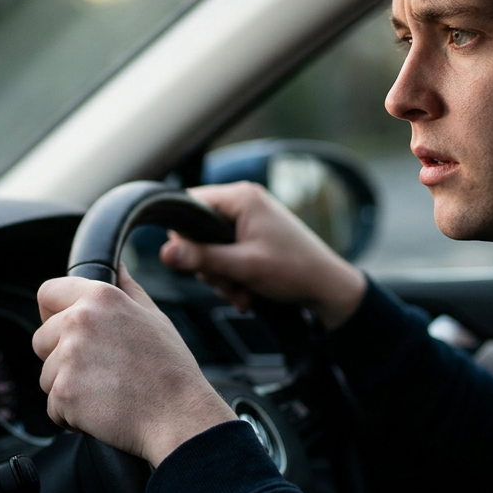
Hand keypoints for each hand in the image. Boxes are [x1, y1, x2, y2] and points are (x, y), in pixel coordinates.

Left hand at [34, 266, 236, 466]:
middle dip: (60, 357)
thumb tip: (118, 267)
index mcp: (101, 297)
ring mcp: (69, 357)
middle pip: (41, 339)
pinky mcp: (64, 392)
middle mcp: (80, 321)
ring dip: (67, 388)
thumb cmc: (170, 370)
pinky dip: (71, 415)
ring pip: (46, 375)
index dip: (52, 313)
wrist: (179, 416)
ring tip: (106, 392)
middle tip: (99, 371)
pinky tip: (101, 410)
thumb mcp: (154, 317)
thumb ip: (128, 289)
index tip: (64, 330)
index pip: (47, 292)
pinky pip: (53, 406)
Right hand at [161, 182, 366, 328]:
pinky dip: (233, 277)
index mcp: (241, 197)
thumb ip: (202, 258)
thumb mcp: (243, 266)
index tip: (193, 262)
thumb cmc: (293, 271)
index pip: (188, 204)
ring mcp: (250, 220)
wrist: (328, 288)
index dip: (184, 236)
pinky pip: (228, 255)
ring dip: (222, 277)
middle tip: (228, 284)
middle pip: (199, 232)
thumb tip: (163, 252)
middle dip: (209, 266)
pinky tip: (247, 294)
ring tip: (242, 293)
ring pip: (212, 249)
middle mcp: (244, 202)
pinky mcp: (255, 237)